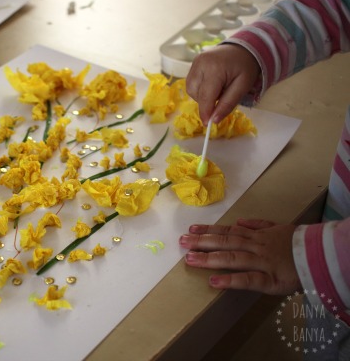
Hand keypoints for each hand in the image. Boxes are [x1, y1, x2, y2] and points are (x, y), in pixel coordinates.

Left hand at [179, 218, 300, 294]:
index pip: (228, 232)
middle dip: (202, 242)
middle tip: (181, 242)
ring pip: (231, 258)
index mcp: (257, 236)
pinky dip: (229, 280)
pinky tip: (213, 282)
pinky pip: (247, 279)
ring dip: (209, 258)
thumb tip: (240, 221)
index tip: (191, 229)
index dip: (208, 230)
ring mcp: (261, 262)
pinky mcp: (269, 279)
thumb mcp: (279, 228)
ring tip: (190, 259)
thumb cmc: (300, 244)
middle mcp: (255, 246)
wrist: (322, 255)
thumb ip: (259, 225)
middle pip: (224, 243)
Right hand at [186, 44, 259, 124]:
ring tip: (217, 90)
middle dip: (207, 102)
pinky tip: (211, 85)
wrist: (242, 47)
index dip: (205, 112)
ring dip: (202, 96)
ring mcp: (195, 62)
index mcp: (215, 69)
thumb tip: (214, 120)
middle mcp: (200, 64)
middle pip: (197, 94)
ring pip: (191, 90)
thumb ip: (228, 103)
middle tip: (221, 98)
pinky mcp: (193, 64)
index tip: (207, 124)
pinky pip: (191, 83)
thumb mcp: (242, 87)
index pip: (206, 96)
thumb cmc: (245, 67)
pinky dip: (199, 89)